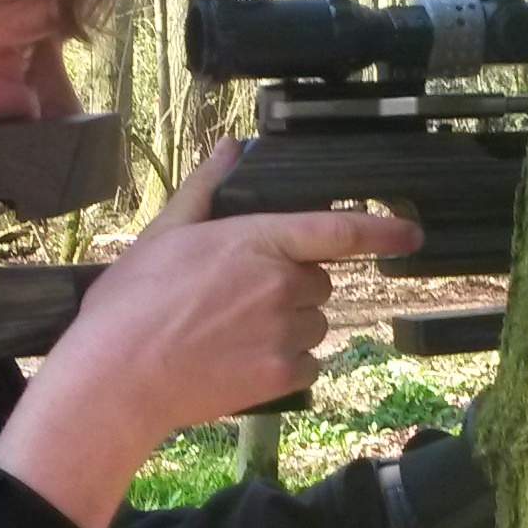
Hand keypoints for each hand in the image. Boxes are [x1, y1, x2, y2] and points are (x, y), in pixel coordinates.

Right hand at [0, 139, 420, 527]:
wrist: (117, 378)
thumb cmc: (131, 304)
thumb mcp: (164, 234)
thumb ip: (206, 189)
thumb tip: (230, 148)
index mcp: (257, 240)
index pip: (336, 229)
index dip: (382, 229)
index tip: (411, 233)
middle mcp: (281, 283)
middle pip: (318, 283)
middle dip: (292, 289)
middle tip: (237, 303)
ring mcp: (286, 331)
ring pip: (313, 324)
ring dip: (288, 328)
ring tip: (231, 337)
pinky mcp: (283, 375)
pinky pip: (307, 365)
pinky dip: (285, 366)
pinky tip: (239, 364)